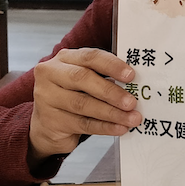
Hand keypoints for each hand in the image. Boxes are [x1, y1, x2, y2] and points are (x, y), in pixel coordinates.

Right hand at [28, 48, 142, 166]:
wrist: (49, 125)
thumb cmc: (75, 96)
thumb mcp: (86, 81)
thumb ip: (104, 77)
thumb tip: (137, 85)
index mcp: (65, 58)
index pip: (90, 56)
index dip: (112, 65)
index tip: (131, 75)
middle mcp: (51, 74)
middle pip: (82, 78)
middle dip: (111, 91)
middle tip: (132, 102)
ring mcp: (47, 97)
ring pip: (83, 104)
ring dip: (111, 113)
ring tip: (131, 119)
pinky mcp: (51, 120)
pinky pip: (82, 124)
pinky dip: (104, 127)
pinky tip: (120, 128)